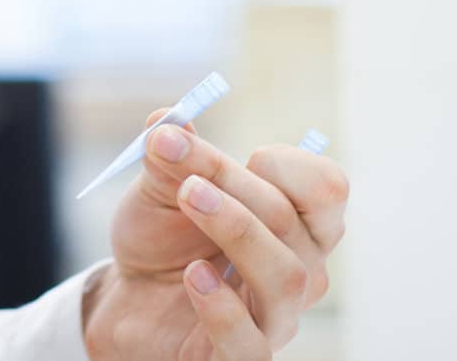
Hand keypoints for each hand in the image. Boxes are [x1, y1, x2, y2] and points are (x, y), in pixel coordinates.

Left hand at [81, 111, 347, 360]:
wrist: (129, 298)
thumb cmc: (163, 238)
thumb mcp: (158, 187)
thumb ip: (167, 154)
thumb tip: (166, 120)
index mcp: (296, 221)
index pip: (327, 188)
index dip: (289, 164)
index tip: (248, 154)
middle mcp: (300, 269)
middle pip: (293, 222)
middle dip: (235, 185)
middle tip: (187, 173)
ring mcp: (275, 318)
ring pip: (285, 276)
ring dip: (236, 228)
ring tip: (188, 200)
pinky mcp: (240, 357)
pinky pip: (251, 343)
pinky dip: (224, 307)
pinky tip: (195, 276)